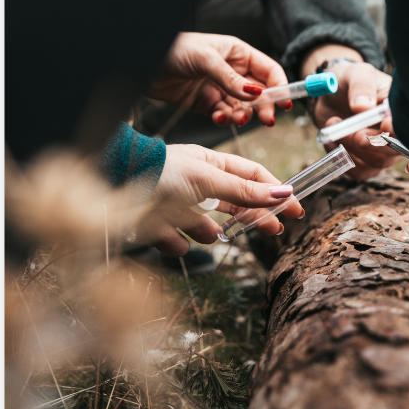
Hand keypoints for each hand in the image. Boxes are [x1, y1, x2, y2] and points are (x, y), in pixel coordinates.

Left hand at [135, 145, 302, 256]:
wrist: (112, 185)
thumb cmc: (161, 172)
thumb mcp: (209, 180)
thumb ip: (245, 192)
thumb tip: (283, 194)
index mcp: (212, 165)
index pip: (253, 178)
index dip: (276, 193)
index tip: (296, 210)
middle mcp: (198, 186)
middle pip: (237, 205)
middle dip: (253, 217)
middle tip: (273, 230)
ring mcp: (181, 208)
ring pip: (207, 229)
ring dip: (205, 231)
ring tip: (198, 227)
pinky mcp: (163, 229)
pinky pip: (180, 243)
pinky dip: (176, 241)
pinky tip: (168, 234)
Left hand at [148, 32, 290, 128]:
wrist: (142, 62)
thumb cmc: (173, 49)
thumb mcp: (206, 59)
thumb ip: (231, 79)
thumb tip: (256, 94)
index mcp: (237, 53)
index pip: (268, 71)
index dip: (279, 86)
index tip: (285, 103)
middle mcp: (232, 71)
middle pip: (259, 93)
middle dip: (264, 107)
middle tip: (267, 120)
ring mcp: (220, 88)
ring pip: (242, 107)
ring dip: (243, 116)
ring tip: (237, 119)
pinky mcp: (207, 104)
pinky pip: (223, 115)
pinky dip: (224, 119)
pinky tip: (219, 117)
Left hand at [304, 48, 397, 179]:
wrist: (331, 94)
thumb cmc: (349, 80)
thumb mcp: (355, 73)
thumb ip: (361, 86)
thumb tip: (362, 107)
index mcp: (401, 110)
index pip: (408, 127)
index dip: (398, 130)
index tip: (383, 125)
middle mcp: (397, 133)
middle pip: (395, 149)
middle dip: (372, 143)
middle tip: (353, 132)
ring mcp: (384, 150)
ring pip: (377, 162)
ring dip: (353, 148)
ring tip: (333, 125)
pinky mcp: (367, 161)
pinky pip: (361, 172)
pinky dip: (344, 160)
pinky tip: (331, 142)